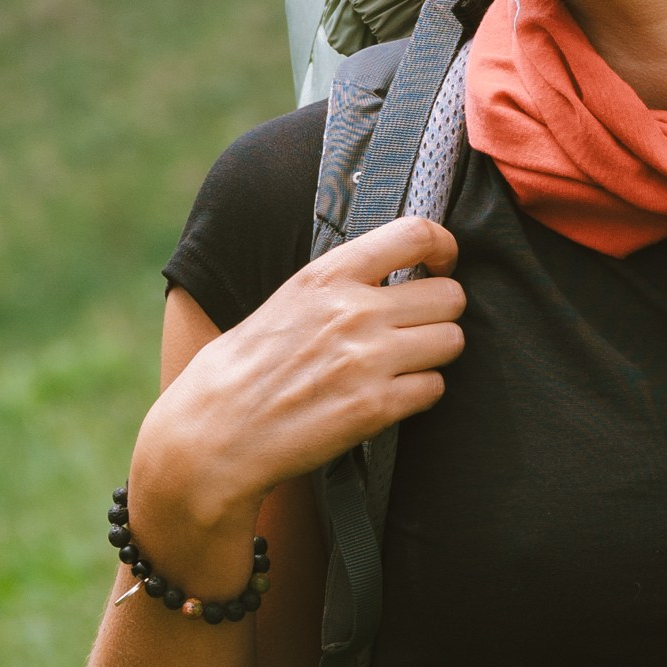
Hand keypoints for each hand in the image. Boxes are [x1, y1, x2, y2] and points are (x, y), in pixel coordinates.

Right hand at [127, 217, 464, 565]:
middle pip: (450, 295)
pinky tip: (389, 396)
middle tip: (417, 328)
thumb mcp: (289, 300)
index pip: (416, 234)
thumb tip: (397, 269)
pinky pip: (435, 388)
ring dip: (435, 354)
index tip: (440, 264)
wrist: (214, 431)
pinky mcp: (375, 408)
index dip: (443, 248)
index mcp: (328, 276)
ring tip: (402, 364)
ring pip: (452, 341)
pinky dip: (420, 394)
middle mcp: (354, 311)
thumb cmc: (247, 366)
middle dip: (440, 312)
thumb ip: (342, 282)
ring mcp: (368, 360)